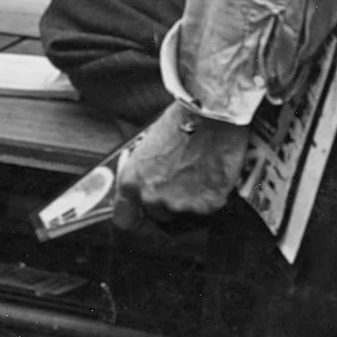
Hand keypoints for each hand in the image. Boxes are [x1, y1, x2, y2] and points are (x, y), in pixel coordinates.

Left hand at [114, 102, 250, 224]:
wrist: (212, 116)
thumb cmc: (181, 122)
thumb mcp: (148, 148)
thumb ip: (145, 175)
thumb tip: (148, 187)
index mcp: (132, 181)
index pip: (124, 219)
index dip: (136, 220)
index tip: (145, 219)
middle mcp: (152, 197)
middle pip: (158, 217)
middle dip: (169, 205)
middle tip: (182, 183)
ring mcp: (180, 204)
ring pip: (184, 215)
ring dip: (191, 202)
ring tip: (199, 175)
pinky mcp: (206, 206)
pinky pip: (207, 211)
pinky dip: (210, 198)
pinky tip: (211, 176)